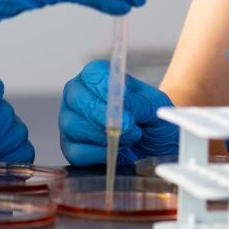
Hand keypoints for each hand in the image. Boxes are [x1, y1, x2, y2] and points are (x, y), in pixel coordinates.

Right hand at [59, 61, 176, 166]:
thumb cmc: (153, 121)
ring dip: (103, 134)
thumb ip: (138, 102)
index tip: (122, 96)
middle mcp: (79, 97)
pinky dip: (98, 154)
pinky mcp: (71, 149)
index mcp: (98, 78)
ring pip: (73, 125)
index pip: (92, 74)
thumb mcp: (154, 107)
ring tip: (129, 137)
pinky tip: (116, 151)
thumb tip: (121, 104)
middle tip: (127, 124)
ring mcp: (71, 123)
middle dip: (101, 113)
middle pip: (76, 98)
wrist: (157, 149)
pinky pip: (76, 151)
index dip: (104, 84)